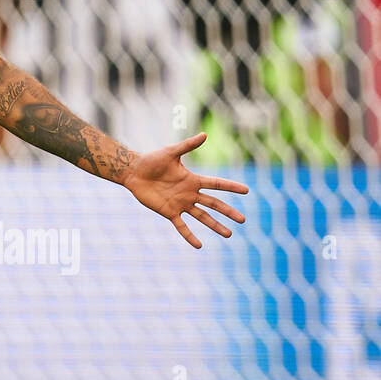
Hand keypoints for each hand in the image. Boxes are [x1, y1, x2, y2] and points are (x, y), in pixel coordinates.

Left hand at [123, 132, 247, 248]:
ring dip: (215, 225)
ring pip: (202, 217)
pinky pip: (181, 226)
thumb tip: (204, 134)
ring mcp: (180, 204)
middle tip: (243, 220)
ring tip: (229, 234)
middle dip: (228, 212)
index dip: (231, 186)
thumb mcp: (171, 152)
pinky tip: (199, 245)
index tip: (246, 190)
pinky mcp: (169, 212)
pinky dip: (189, 235)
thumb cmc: (152, 161)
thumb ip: (187, 145)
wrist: (134, 172)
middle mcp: (190, 193)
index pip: (216, 183)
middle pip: (213, 204)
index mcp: (193, 179)